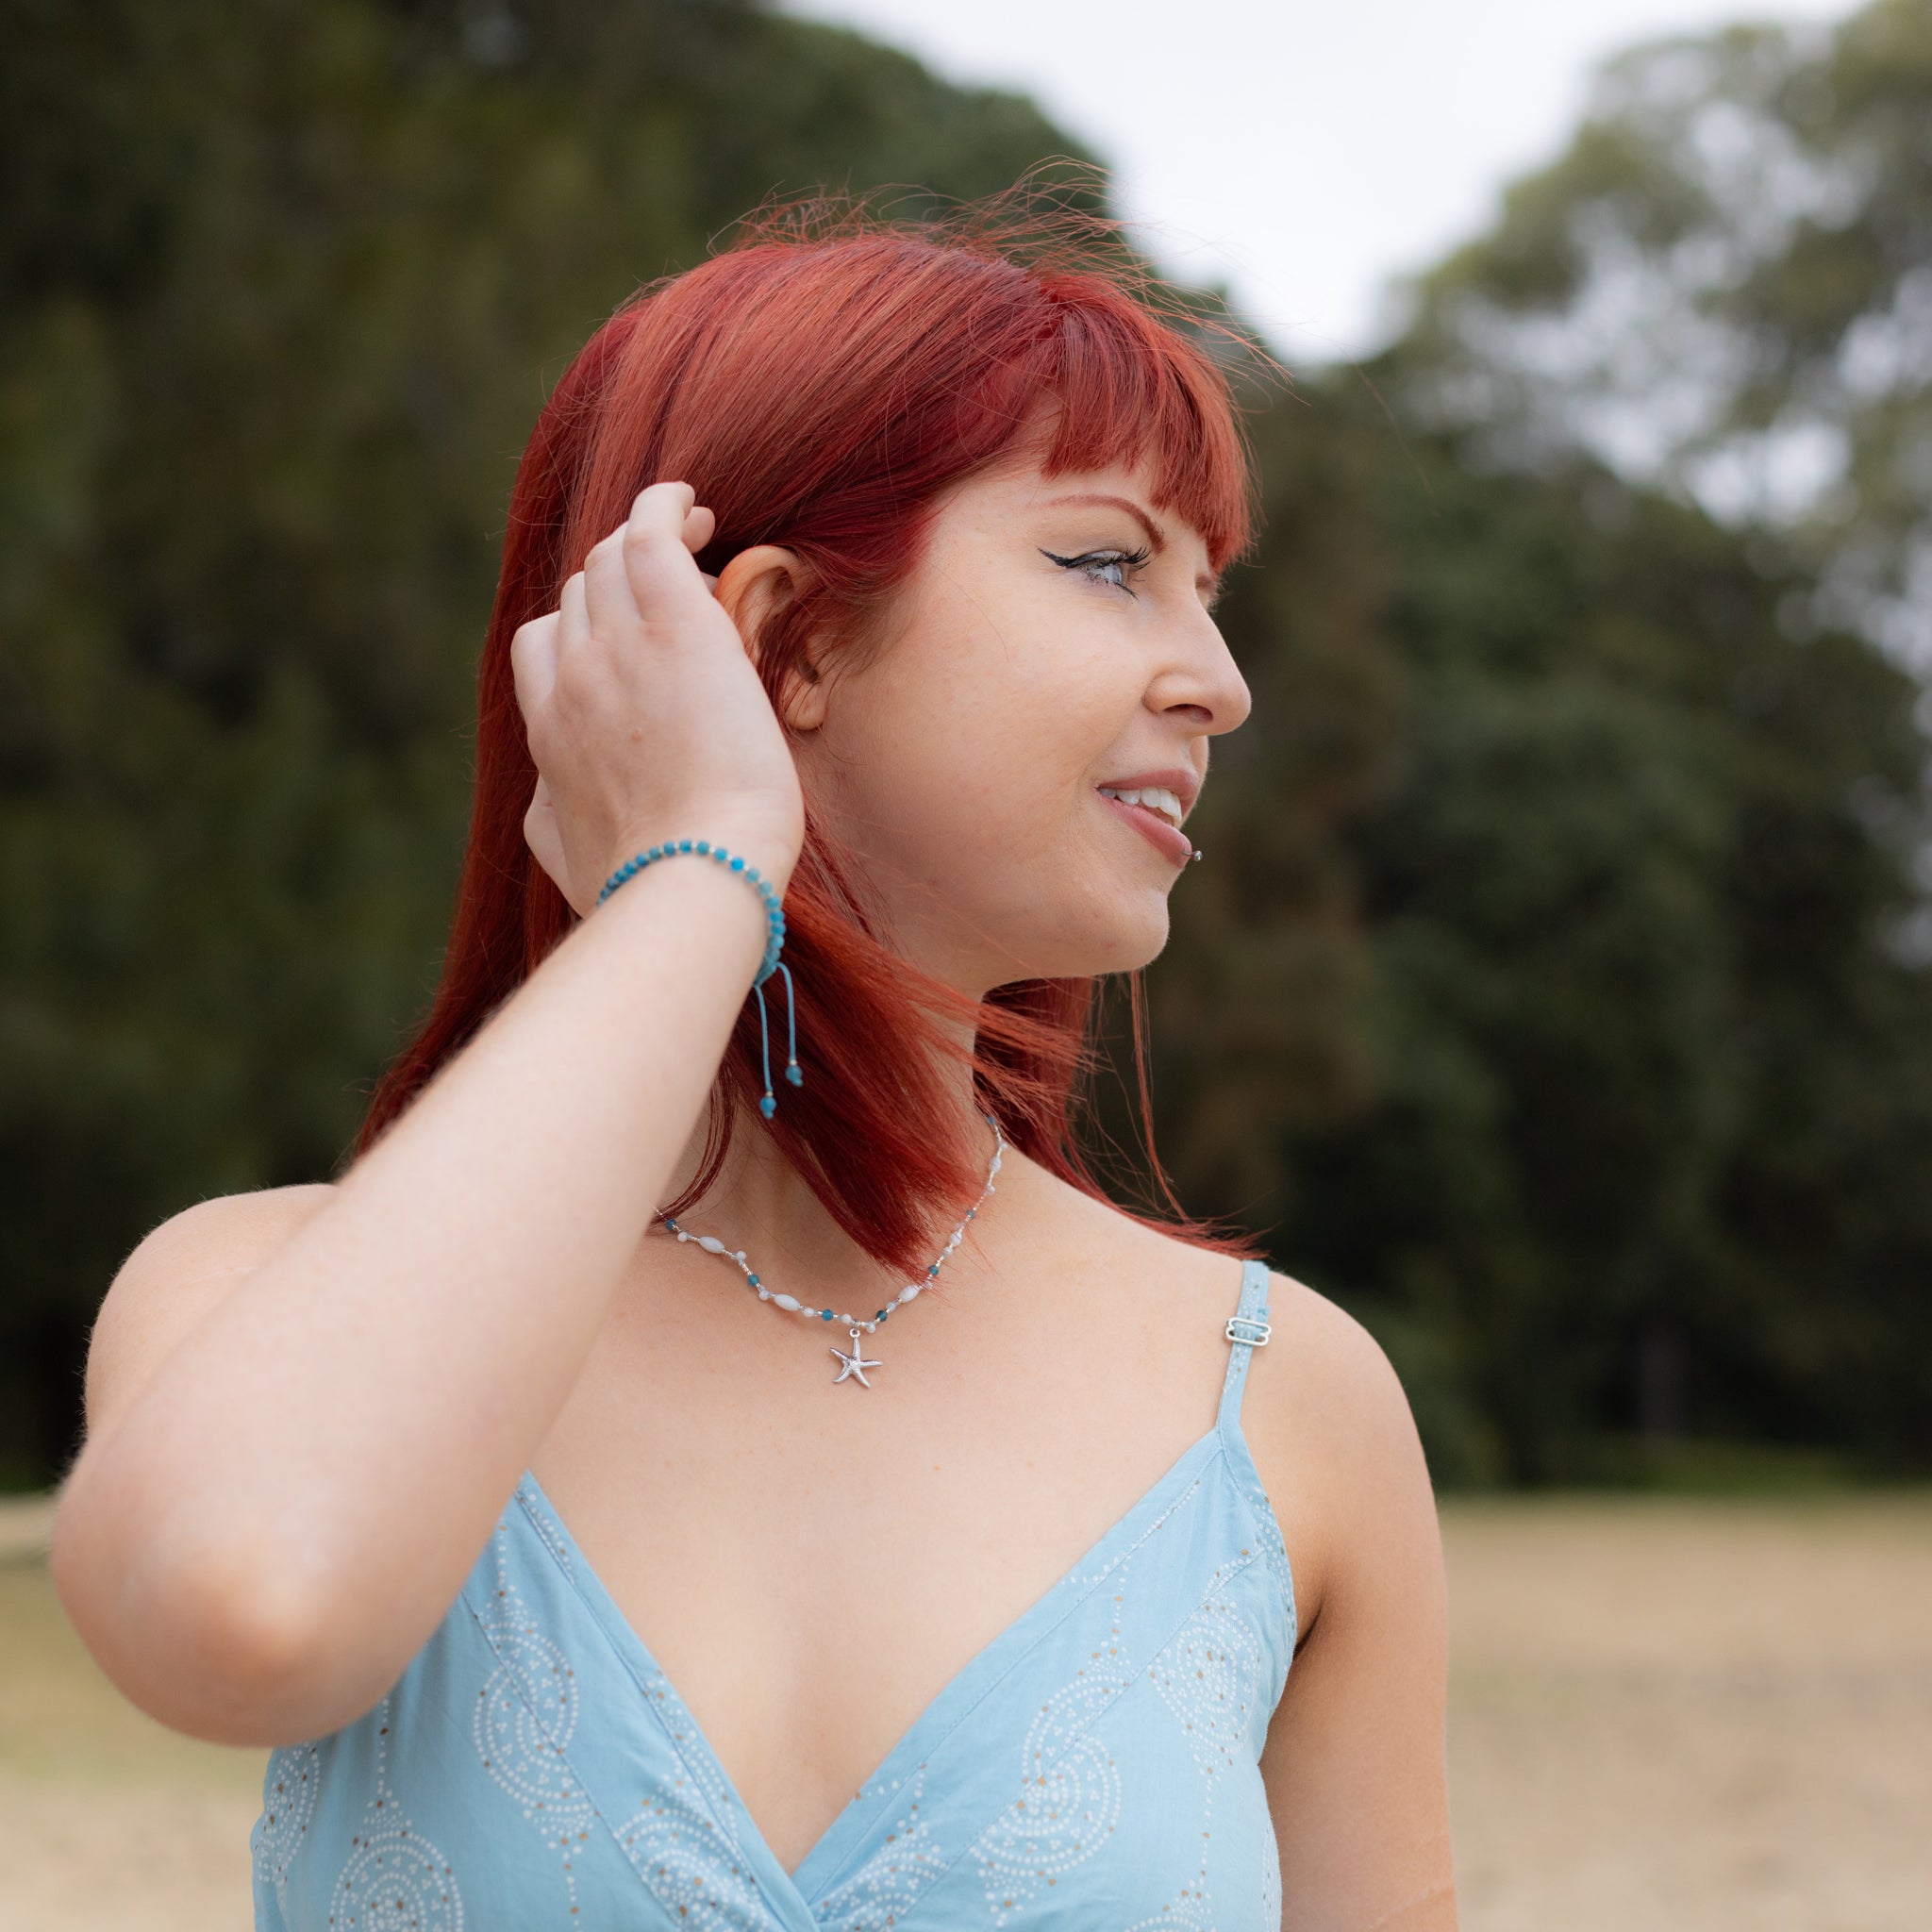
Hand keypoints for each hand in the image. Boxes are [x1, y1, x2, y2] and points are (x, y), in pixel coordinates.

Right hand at [511, 483, 806, 917]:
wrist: (693, 877)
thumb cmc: (646, 883)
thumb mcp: (566, 857)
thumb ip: (552, 814)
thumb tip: (549, 794)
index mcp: (549, 731)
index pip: (542, 645)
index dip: (584, 626)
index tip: (632, 632)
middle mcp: (573, 678)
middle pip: (580, 595)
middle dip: (624, 583)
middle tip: (685, 584)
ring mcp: (618, 647)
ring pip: (611, 558)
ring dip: (649, 538)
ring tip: (699, 533)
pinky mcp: (675, 626)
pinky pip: (651, 532)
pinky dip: (666, 505)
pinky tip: (694, 504)